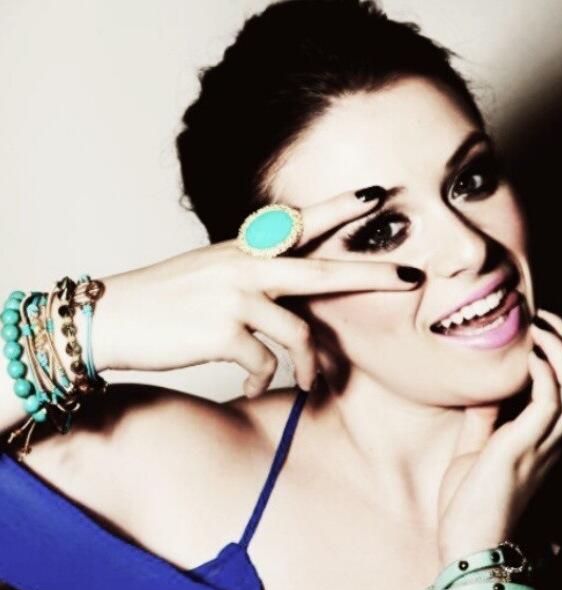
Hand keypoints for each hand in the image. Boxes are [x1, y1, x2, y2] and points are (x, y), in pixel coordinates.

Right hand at [88, 187, 422, 396]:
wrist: (113, 318)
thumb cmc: (166, 300)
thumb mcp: (213, 274)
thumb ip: (256, 280)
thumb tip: (293, 305)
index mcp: (244, 250)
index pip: (300, 221)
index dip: (340, 206)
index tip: (377, 194)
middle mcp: (245, 267)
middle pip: (322, 272)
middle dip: (372, 275)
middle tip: (411, 278)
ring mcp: (235, 297)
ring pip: (298, 334)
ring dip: (309, 366)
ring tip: (312, 383)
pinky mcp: (222, 332)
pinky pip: (263, 364)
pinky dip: (261, 380)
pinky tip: (250, 386)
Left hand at [435, 308, 561, 566]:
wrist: (467, 540)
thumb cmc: (470, 499)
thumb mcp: (477, 448)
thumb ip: (485, 419)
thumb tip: (483, 390)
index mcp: (543, 439)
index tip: (539, 329)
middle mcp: (552, 440)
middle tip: (547, 317)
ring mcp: (543, 444)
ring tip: (541, 326)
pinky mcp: (526, 447)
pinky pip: (550, 402)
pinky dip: (545, 373)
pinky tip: (529, 355)